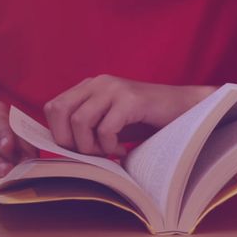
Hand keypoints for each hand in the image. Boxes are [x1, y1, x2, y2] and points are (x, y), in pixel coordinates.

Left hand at [44, 76, 213, 156]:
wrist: (183, 110)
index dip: (58, 132)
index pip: (53, 107)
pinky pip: (105, 128)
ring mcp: (115, 88)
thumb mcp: (109, 121)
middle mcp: (99, 82)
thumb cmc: (144, 120)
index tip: (77, 149)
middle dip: (68, 140)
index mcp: (90, 86)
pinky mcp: (131, 100)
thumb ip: (85, 126)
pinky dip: (110, 146)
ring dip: (91, 146)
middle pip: (59, 111)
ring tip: (109, 152)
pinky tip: (122, 150)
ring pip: (80, 121)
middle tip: (90, 153)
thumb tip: (59, 146)